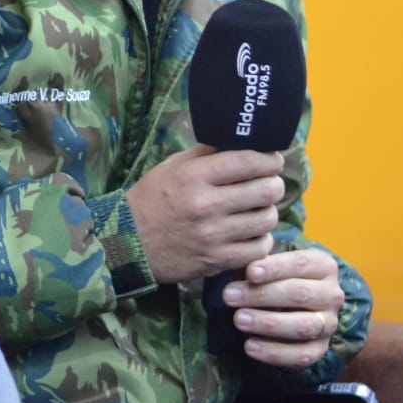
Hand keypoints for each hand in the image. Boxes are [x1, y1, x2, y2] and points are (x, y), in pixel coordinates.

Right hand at [125, 146, 285, 283]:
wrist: (128, 242)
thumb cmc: (152, 199)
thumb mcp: (172, 167)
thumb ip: (207, 154)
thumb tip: (242, 142)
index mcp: (194, 176)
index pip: (249, 161)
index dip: (270, 159)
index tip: (272, 161)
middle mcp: (206, 205)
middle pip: (267, 190)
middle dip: (273, 184)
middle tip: (268, 184)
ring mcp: (213, 235)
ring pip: (268, 219)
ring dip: (267, 212)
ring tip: (256, 210)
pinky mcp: (217, 260)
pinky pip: (260, 248)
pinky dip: (260, 240)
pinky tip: (250, 234)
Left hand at [224, 248, 344, 369]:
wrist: (292, 305)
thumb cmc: (275, 277)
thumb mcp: (271, 265)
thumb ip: (257, 265)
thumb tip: (235, 264)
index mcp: (322, 266)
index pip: (300, 264)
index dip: (274, 268)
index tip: (249, 273)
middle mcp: (331, 294)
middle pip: (300, 293)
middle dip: (262, 295)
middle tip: (230, 296)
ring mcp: (328, 323)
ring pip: (303, 325)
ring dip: (268, 323)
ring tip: (239, 320)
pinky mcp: (320, 348)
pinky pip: (302, 355)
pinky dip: (274, 352)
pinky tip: (250, 346)